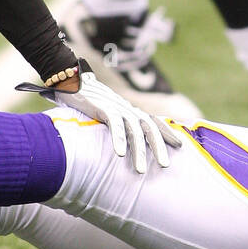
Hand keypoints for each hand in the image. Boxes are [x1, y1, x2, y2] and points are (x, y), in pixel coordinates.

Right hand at [16, 60, 182, 171]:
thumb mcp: (104, 110)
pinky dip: (117, 139)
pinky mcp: (103, 106)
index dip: (166, 131)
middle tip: (166, 165)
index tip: (179, 145)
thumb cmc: (85, 97)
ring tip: (140, 171)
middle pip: (149, 127)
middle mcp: (126, 107)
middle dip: (159, 146)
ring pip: (134, 129)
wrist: (68, 77)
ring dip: (138, 151)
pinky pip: (114, 124)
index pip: (152, 120)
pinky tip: (119, 154)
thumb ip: (114, 121)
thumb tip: (120, 139)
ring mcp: (116, 106)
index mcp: (128, 108)